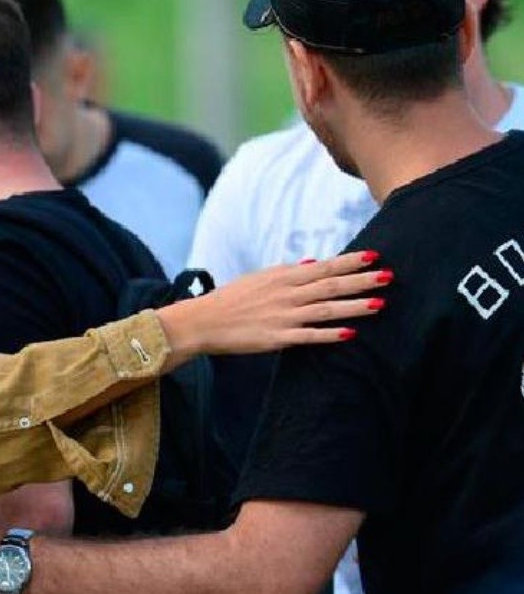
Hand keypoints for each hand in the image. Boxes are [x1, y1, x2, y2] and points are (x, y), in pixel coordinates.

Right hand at [158, 250, 388, 363]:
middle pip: (331, 285)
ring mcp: (284, 316)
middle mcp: (287, 294)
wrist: (205, 320)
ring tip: (380, 303)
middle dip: (361, 280)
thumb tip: (312, 263)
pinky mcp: (278, 338)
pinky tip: (351, 333)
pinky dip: (330, 334)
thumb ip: (287, 272)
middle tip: (389, 275)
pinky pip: (310, 336)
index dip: (349, 262)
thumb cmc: (232, 298)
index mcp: (283, 277)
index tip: (373, 255)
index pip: (323, 266)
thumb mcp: (259, 278)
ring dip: (355, 306)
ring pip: (326, 309)